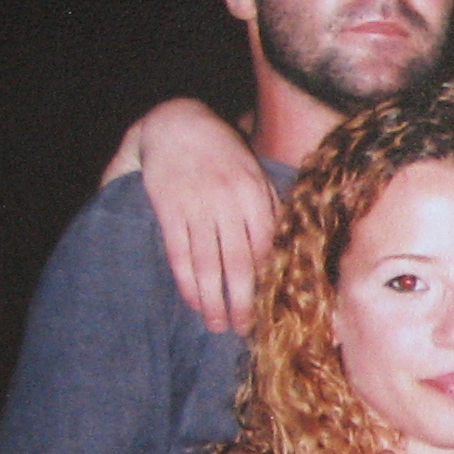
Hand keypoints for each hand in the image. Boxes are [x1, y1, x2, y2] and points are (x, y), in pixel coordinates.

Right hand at [117, 99, 278, 334]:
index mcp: (255, 194)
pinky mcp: (168, 208)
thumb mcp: (253, 172)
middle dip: (243, 300)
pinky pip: (179, 252)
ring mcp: (197, 205)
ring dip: (213, 298)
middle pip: (239, 261)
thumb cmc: (222, 154)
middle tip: (243, 329)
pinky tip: (194, 301)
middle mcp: (228, 201)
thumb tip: (285, 248)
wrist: (176, 123)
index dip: (269, 282)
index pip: (266, 247)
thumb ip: (269, 206)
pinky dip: (187, 281)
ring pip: (207, 262)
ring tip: (217, 324)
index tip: (273, 309)